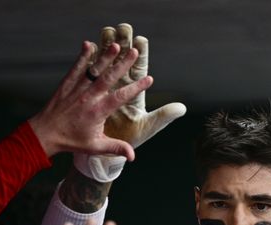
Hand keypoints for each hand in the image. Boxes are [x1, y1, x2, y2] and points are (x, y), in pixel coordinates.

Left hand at [28, 39, 153, 159]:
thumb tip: (132, 156)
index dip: (136, 88)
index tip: (149, 79)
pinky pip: (76, 68)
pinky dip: (82, 56)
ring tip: (115, 44)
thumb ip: (115, 148)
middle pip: (109, 78)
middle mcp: (88, 98)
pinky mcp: (66, 84)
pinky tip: (88, 44)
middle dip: (123, 64)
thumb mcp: (94, 146)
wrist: (45, 134)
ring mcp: (77, 89)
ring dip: (105, 56)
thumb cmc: (70, 141)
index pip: (121, 97)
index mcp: (98, 112)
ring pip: (93, 70)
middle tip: (134, 51)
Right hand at [96, 24, 186, 148]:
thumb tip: (182, 109)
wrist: (105, 150)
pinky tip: (89, 45)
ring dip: (106, 47)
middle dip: (123, 44)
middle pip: (122, 62)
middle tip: (124, 28)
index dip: (140, 57)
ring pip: (105, 64)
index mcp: (134, 94)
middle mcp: (120, 88)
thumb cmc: (128, 138)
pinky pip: (89, 74)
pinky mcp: (91, 93)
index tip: (141, 41)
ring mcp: (104, 90)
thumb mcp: (147, 128)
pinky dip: (88, 60)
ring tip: (107, 31)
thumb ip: (163, 117)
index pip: (139, 71)